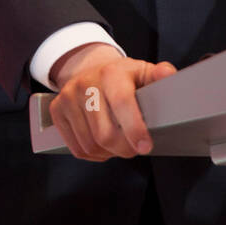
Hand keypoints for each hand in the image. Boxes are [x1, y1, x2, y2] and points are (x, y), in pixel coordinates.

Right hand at [48, 42, 176, 160]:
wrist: (89, 70)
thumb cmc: (120, 77)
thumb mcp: (142, 72)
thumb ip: (159, 75)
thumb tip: (168, 74)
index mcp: (110, 73)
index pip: (121, 104)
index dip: (134, 129)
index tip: (145, 146)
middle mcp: (85, 84)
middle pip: (105, 134)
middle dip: (125, 148)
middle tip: (135, 147)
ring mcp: (68, 98)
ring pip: (90, 145)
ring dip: (109, 152)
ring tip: (119, 143)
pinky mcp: (57, 111)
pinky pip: (76, 148)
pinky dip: (94, 154)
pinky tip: (103, 145)